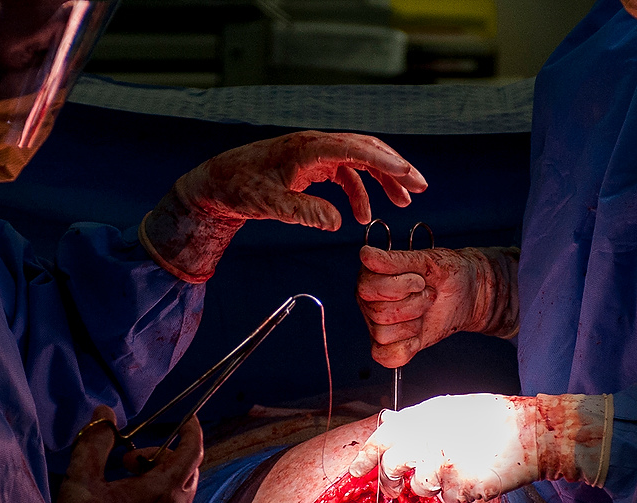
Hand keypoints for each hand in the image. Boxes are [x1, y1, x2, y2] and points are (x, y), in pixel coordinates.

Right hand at [34, 405, 201, 502]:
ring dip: (159, 484)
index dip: (192, 432)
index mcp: (161, 492)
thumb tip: (105, 412)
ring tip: (124, 488)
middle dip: (163, 457)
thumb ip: (96, 440)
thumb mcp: (81, 477)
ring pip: (179, 499)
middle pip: (186, 473)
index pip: (191, 452)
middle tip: (128, 461)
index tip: (188, 420)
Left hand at [140, 131, 427, 281]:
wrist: (217, 183)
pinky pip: (343, 174)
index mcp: (308, 148)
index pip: (356, 149)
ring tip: (400, 204)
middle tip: (419, 187)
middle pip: (366, 149)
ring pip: (358, 161)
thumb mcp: (269, 204)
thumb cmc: (239, 189)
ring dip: (381, 181)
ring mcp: (313, 154)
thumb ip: (303, 213)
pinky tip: (361, 215)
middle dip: (395, 168)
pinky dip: (357, 191)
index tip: (410, 177)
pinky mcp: (309, 165)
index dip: (386, 163)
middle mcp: (315, 145)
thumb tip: (337, 223)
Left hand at [348, 393, 610, 502]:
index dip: (365, 458)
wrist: (531, 431)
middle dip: (390, 481)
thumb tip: (388, 421)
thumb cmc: (491, 419)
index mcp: (422, 417)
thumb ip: (416, 418)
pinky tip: (475, 476)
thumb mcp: (448, 409)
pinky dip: (459, 493)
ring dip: (432, 486)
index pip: (381, 438)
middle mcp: (427, 438)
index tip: (356, 472)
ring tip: (455, 470)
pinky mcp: (460, 485)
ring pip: (419, 487)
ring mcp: (443, 462)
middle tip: (395, 487)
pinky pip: (448, 498)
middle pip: (392, 467)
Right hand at [356, 246, 520, 367]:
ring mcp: (377, 324)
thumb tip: (365, 255)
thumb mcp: (425, 261)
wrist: (468, 293)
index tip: (419, 281)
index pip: (367, 288)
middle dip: (412, 304)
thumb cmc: (446, 273)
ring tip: (424, 310)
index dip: (397, 287)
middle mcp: (369, 301)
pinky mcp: (390, 346)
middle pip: (378, 312)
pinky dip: (405, 348)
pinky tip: (417, 335)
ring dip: (413, 323)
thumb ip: (394, 260)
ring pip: (383, 334)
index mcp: (371, 276)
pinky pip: (385, 356)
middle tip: (427, 294)